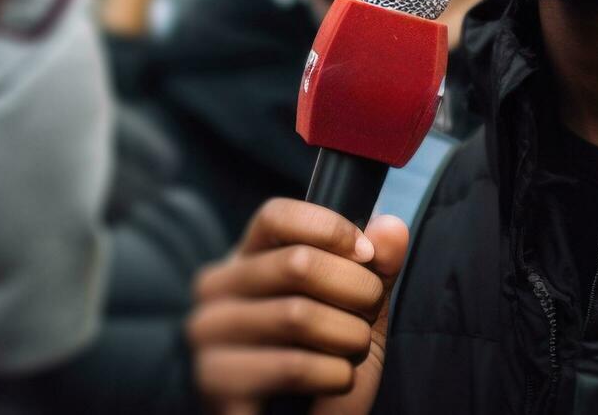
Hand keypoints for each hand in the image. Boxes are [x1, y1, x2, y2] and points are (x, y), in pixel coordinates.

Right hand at [189, 200, 409, 414]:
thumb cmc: (324, 365)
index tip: (367, 256)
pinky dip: (334, 375)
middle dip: (357, 291)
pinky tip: (335, 382)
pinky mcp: (213, 382)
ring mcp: (207, 334)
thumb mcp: (358, 311)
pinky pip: (292, 366)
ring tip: (351, 354)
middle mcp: (215, 290)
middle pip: (298, 262)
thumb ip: (375, 268)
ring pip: (298, 314)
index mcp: (245, 261)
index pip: (277, 216)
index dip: (332, 229)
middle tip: (367, 319)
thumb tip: (390, 227)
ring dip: (349, 337)